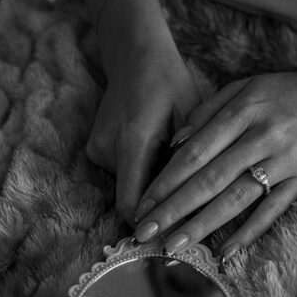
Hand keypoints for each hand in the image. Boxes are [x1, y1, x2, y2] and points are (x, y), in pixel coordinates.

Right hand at [79, 0, 200, 222]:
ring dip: (155, 187)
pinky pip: (123, 174)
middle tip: (193, 221)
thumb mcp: (190, 117)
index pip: (133, 205)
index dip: (154, 226)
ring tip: (183, 174)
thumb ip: (191, 159)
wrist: (134, 53)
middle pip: (133, 199)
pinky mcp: (95, 148)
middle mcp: (107, 148)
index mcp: (133, 140)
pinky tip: (162, 156)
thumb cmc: (170, 82)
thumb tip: (202, 202)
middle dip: (161, 209)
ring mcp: (97, 149)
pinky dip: (144, 174)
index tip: (177, 242)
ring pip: (129, 187)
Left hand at [132, 6, 296, 258]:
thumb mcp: (243, 87)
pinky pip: (272, 210)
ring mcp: (284, 159)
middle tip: (144, 233)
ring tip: (174, 246)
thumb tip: (174, 144)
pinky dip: (249, 232)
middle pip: (209, 180)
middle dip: (173, 209)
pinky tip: (225, 251)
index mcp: (241, 111)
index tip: (142, 204)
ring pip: (236, 198)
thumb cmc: (284, 90)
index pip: (195, 152)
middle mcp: (260, 136)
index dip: (166, 181)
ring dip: (203, 225)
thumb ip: (206, 112)